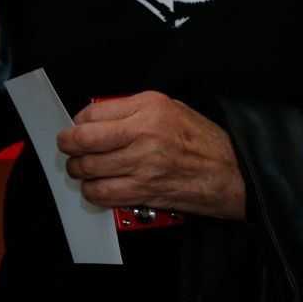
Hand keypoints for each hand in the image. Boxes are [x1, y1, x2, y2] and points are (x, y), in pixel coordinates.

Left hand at [56, 90, 246, 219]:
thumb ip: (134, 109)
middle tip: (69, 148)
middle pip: (84, 140)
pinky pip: (104, 194)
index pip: (93, 113)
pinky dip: (93, 192)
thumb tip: (100, 117)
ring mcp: (143, 165)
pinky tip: (97, 187)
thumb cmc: (205, 140)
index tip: (77, 128)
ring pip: (89, 168)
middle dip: (69, 146)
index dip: (78, 122)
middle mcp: (143, 134)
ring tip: (82, 169)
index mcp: (149, 107)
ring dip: (79, 171)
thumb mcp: (170, 107)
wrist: (234, 173)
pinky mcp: (145, 191)